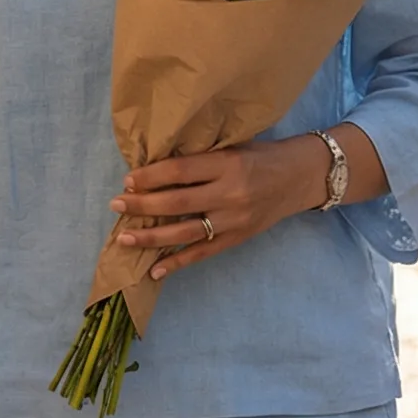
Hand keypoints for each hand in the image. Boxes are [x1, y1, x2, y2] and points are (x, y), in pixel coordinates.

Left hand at [110, 138, 324, 278]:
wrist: (302, 176)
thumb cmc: (263, 155)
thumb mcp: (233, 146)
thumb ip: (201, 158)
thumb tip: (155, 168)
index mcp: (228, 164)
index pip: (180, 171)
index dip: (151, 177)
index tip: (128, 180)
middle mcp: (230, 194)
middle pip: (177, 203)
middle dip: (142, 205)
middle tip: (115, 204)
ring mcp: (234, 220)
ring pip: (185, 233)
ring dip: (151, 237)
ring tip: (125, 238)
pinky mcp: (238, 238)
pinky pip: (203, 253)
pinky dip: (177, 263)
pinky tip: (154, 270)